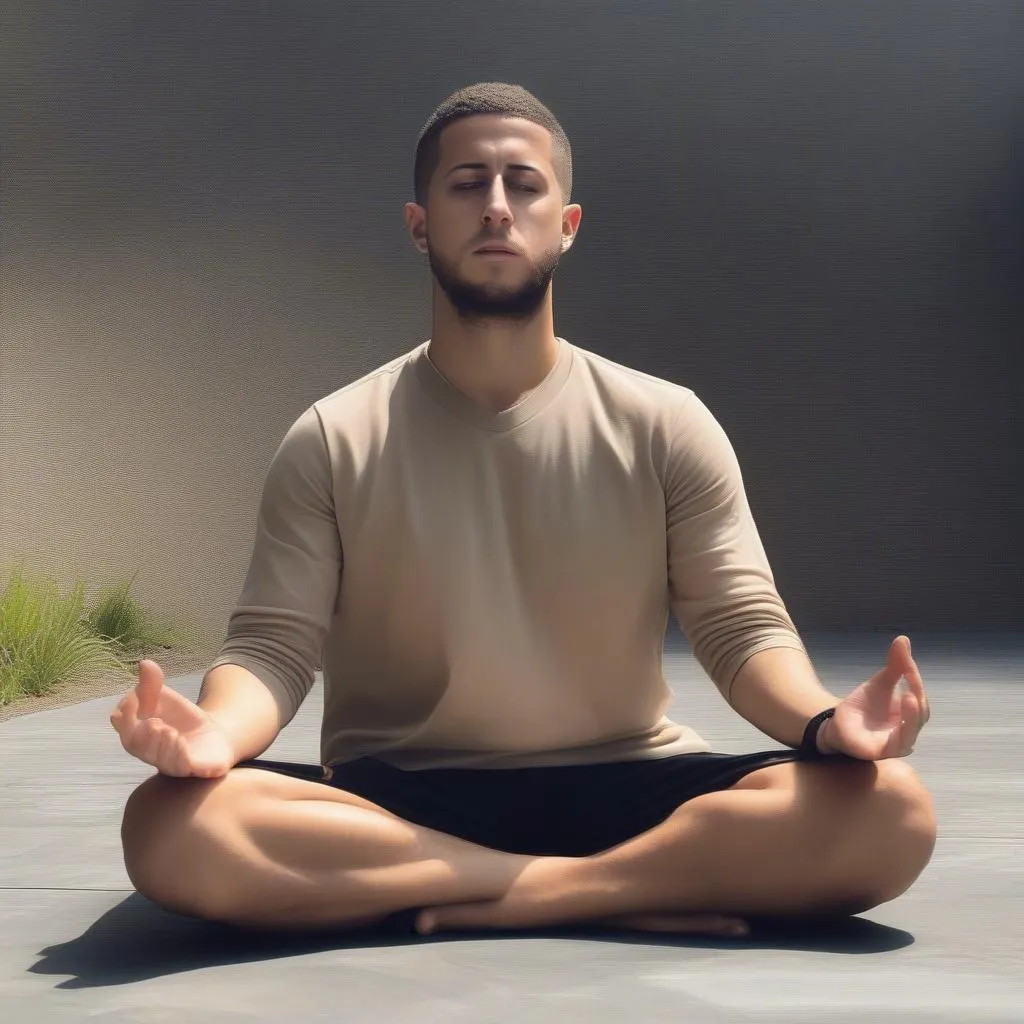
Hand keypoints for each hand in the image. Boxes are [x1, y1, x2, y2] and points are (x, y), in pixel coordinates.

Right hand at [110, 659, 235, 776]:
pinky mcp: (193, 769)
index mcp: (139, 734)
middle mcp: (151, 753)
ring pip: (161, 761)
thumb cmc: (181, 718)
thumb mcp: (166, 697)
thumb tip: (145, 663)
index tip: (133, 703)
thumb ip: (152, 683)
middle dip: (144, 737)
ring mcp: (171, 764)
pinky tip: (183, 744)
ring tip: (170, 732)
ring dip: (162, 746)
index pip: (125, 729)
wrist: (215, 735)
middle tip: (154, 723)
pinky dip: (182, 758)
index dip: (125, 717)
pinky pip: (184, 768)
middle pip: (139, 748)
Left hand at [820, 635, 930, 760]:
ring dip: (911, 717)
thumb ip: (895, 665)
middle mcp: (908, 731)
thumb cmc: (864, 706)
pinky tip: (893, 722)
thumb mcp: (879, 683)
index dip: (914, 679)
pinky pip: (892, 747)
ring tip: (909, 698)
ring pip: (910, 734)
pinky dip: (895, 736)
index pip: (918, 696)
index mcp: (910, 715)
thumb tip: (903, 638)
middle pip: (919, 715)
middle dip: (916, 697)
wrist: (837, 724)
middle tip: (910, 678)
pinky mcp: (880, 753)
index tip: (906, 664)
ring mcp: (895, 744)